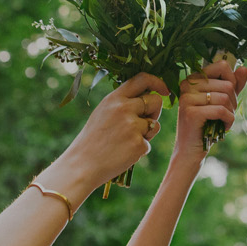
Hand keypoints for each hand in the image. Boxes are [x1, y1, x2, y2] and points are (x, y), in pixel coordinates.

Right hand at [51, 71, 167, 196]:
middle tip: (141, 124)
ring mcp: (132, 126)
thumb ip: (123, 102)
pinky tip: (123, 153)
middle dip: (154, 111)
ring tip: (125, 141)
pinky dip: (139, 150)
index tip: (165, 91)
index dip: (158, 82)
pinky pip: (149, 143)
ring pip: (155, 124)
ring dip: (147, 133)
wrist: (81, 166)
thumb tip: (149, 95)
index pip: (142, 78)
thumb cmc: (93, 140)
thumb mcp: (103, 112)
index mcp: (114, 98)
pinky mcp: (138, 144)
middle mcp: (124, 108)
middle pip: (155, 101)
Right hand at [172, 57, 246, 167]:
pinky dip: (228, 121)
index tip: (228, 96)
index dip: (233, 81)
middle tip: (225, 115)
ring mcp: (187, 98)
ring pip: (226, 98)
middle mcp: (187, 84)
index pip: (222, 66)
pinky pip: (221, 110)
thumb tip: (243, 68)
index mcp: (194, 78)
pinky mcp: (191, 112)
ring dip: (231, 113)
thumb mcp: (222, 101)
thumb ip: (233, 84)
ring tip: (222, 122)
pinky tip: (222, 128)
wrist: (191, 150)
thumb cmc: (208, 124)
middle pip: (227, 84)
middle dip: (233, 102)